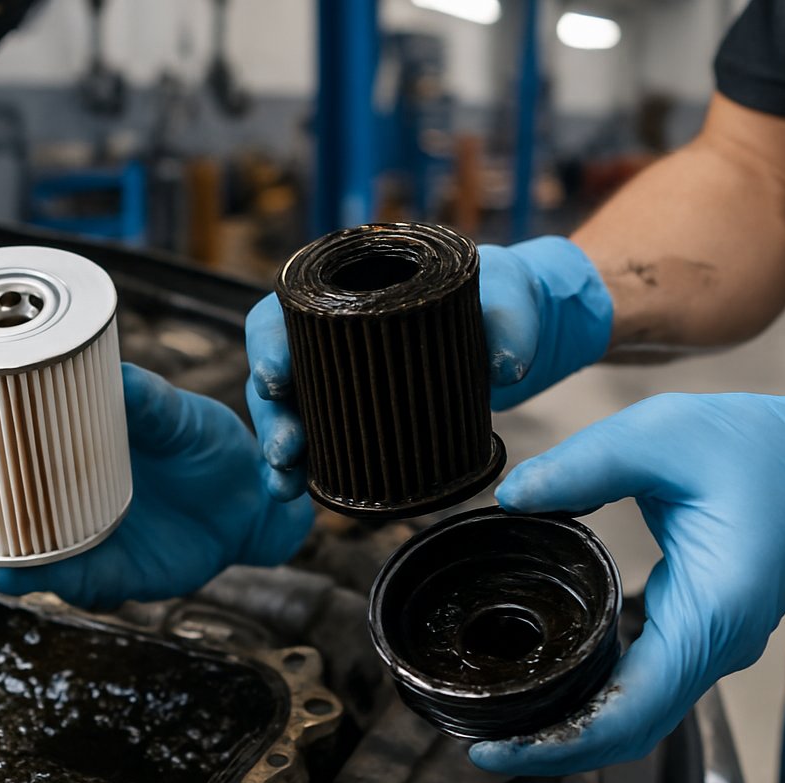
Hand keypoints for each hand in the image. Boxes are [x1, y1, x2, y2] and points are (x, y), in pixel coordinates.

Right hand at [0, 363, 314, 608]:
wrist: (254, 496)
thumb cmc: (204, 444)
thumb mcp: (176, 414)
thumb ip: (148, 400)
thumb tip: (117, 374)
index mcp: (64, 451)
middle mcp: (62, 499)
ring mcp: (81, 539)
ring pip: (18, 555)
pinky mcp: (110, 575)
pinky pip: (68, 582)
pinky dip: (44, 578)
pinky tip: (22, 573)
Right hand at [246, 236, 613, 500]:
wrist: (517, 335)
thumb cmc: (501, 296)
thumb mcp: (508, 295)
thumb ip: (509, 320)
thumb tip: (507, 366)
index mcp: (349, 288)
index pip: (284, 308)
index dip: (268, 342)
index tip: (275, 376)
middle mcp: (332, 334)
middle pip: (276, 368)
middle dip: (272, 413)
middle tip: (287, 447)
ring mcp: (339, 377)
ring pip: (290, 410)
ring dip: (280, 449)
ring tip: (287, 481)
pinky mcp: (356, 415)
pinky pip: (317, 439)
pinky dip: (304, 468)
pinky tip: (297, 492)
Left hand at [468, 392, 784, 774]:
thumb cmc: (768, 451)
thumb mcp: (666, 435)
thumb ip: (586, 464)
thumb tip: (513, 495)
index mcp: (710, 613)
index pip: (630, 712)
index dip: (559, 742)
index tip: (498, 747)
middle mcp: (713, 648)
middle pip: (627, 733)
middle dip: (552, 748)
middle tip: (481, 746)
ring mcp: (709, 650)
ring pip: (634, 719)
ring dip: (569, 731)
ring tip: (499, 724)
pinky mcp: (698, 639)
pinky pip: (641, 690)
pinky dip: (592, 703)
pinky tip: (546, 691)